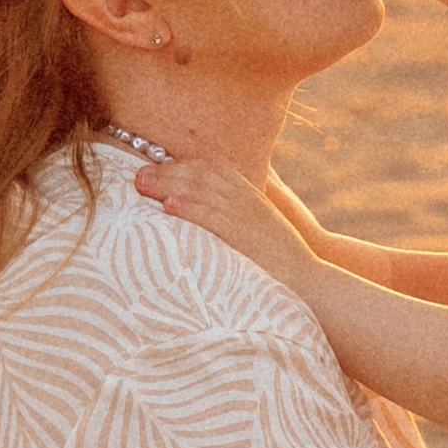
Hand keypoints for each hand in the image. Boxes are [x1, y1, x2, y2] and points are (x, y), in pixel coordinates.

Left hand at [133, 151, 310, 288]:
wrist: (309, 282)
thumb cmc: (280, 260)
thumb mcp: (259, 226)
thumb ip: (235, 212)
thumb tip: (199, 210)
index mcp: (248, 195)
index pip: (210, 167)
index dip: (179, 165)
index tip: (153, 167)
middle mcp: (246, 200)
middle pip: (200, 174)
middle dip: (166, 171)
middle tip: (137, 176)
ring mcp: (245, 217)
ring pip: (202, 191)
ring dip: (168, 184)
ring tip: (142, 185)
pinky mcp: (244, 238)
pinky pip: (215, 218)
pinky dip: (192, 210)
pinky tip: (170, 206)